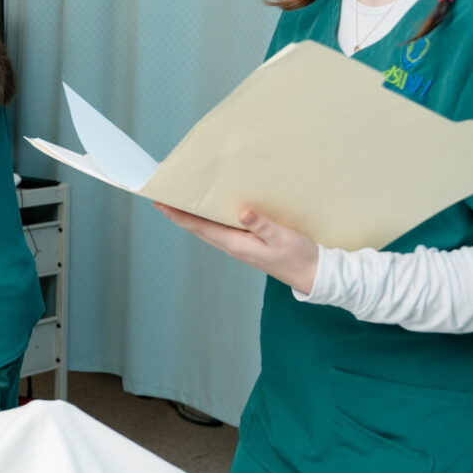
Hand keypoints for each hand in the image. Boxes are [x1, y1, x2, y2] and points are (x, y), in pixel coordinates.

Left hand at [153, 203, 318, 293]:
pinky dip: (207, 221)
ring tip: (178, 203)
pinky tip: (208, 213)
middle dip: (179, 214)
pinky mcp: (246, 245)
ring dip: (191, 217)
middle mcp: (232, 246)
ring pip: (207, 230)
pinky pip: (219, 231)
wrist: (311, 274)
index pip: (200, 227)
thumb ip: (262, 225)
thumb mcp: (282, 237)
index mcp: (236, 244)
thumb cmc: (298, 256)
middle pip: (198, 228)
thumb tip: (242, 213)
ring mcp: (238, 247)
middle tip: (162, 199)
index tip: (161, 204)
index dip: (179, 215)